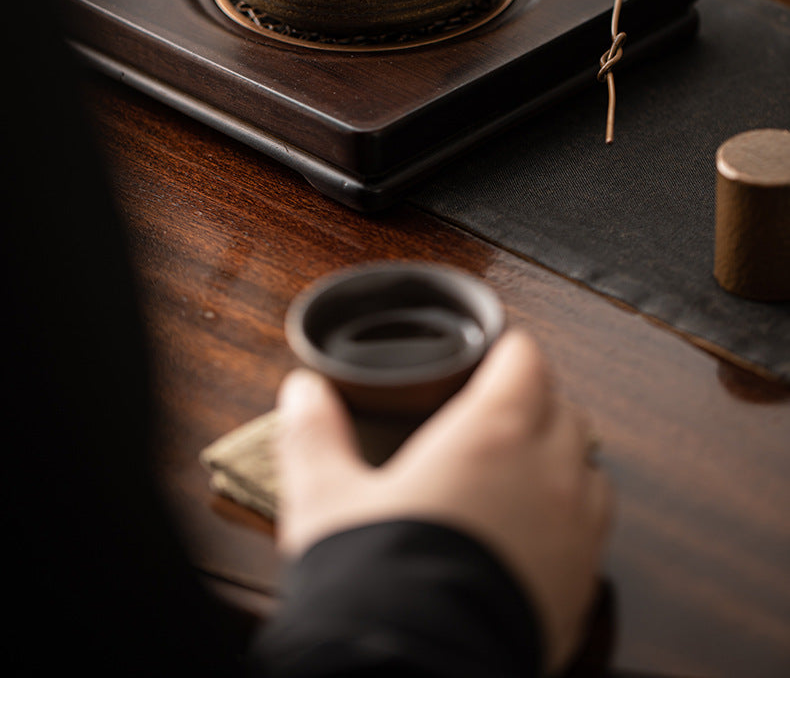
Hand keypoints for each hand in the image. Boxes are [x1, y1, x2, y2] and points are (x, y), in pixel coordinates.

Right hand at [274, 328, 612, 672]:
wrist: (414, 671)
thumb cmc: (378, 583)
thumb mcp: (325, 497)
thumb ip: (314, 434)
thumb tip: (302, 392)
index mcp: (492, 434)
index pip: (527, 360)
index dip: (509, 352)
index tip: (494, 357)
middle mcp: (547, 474)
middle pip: (564, 408)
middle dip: (536, 402)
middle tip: (498, 413)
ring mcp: (576, 533)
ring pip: (590, 469)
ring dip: (562, 460)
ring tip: (521, 474)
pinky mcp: (583, 588)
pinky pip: (594, 532)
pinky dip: (571, 520)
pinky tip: (532, 537)